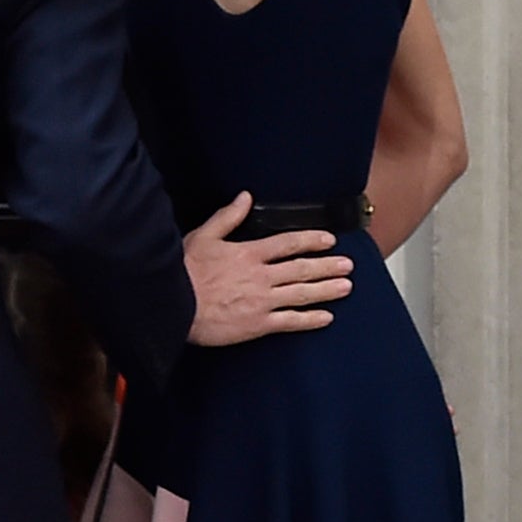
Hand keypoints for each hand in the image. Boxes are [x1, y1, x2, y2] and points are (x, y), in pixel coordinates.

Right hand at [182, 196, 355, 346]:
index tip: (328, 240)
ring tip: (345, 286)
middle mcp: (261, 276)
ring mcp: (262, 301)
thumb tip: (244, 197)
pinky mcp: (258, 324)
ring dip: (326, 289)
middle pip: (302, 268)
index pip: (287, 243)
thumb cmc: (183, 272)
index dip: (311, 240)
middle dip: (327, 266)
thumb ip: (227, 217)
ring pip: (302, 293)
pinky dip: (310, 320)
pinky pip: (290, 322)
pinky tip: (326, 318)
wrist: (173, 306)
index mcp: (248, 253)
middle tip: (347, 265)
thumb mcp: (202, 236)